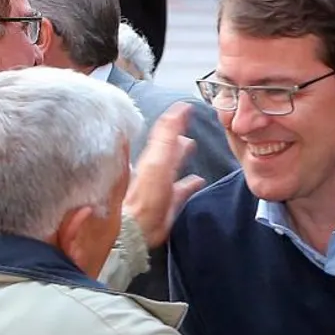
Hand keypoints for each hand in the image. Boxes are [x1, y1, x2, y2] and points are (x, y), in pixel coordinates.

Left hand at [123, 104, 205, 247]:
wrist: (136, 228)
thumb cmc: (147, 197)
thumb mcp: (159, 162)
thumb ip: (167, 137)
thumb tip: (175, 113)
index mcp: (154, 156)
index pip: (165, 130)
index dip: (175, 117)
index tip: (186, 106)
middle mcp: (157, 167)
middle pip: (168, 146)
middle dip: (178, 134)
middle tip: (187, 123)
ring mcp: (162, 184)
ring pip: (173, 163)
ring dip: (182, 153)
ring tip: (190, 146)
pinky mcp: (169, 201)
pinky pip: (182, 187)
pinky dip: (190, 182)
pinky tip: (197, 180)